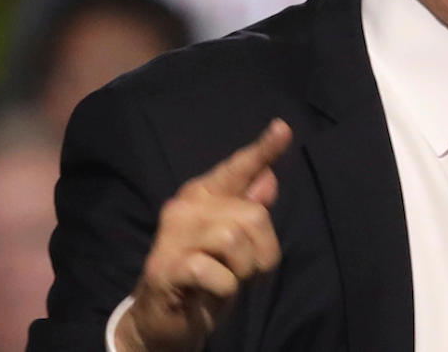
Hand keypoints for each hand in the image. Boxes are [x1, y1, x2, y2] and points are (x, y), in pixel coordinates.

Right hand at [115, 119, 292, 351]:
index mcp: (203, 195)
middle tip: (241, 270)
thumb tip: (268, 177)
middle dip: (261, 251)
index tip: (283, 127)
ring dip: (243, 270)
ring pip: (234, 239)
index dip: (263, 149)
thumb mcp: (236, 244)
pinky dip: (225, 288)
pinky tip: (209, 291)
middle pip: (253, 214)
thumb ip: (248, 210)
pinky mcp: (165, 267)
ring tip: (225, 279)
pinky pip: (217, 271)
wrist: (164, 320)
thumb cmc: (207, 276)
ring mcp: (172, 236)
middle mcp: (185, 207)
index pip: (238, 168)